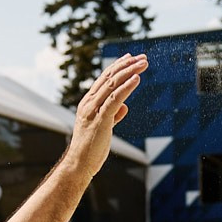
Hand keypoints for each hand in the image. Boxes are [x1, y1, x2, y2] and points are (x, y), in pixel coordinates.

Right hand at [66, 54, 144, 171]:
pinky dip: (126, 87)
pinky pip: (115, 99)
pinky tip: (136, 79)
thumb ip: (112, 115)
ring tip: (143, 63)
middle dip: (127, 65)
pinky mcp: (100, 120)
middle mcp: (89, 103)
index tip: (130, 57)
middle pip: (109, 78)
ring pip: (112, 84)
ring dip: (129, 71)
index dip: (118, 66)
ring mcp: (93, 110)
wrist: (79, 164)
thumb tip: (124, 107)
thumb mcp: (104, 127)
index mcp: (88, 103)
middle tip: (142, 57)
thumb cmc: (90, 147)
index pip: (104, 79)